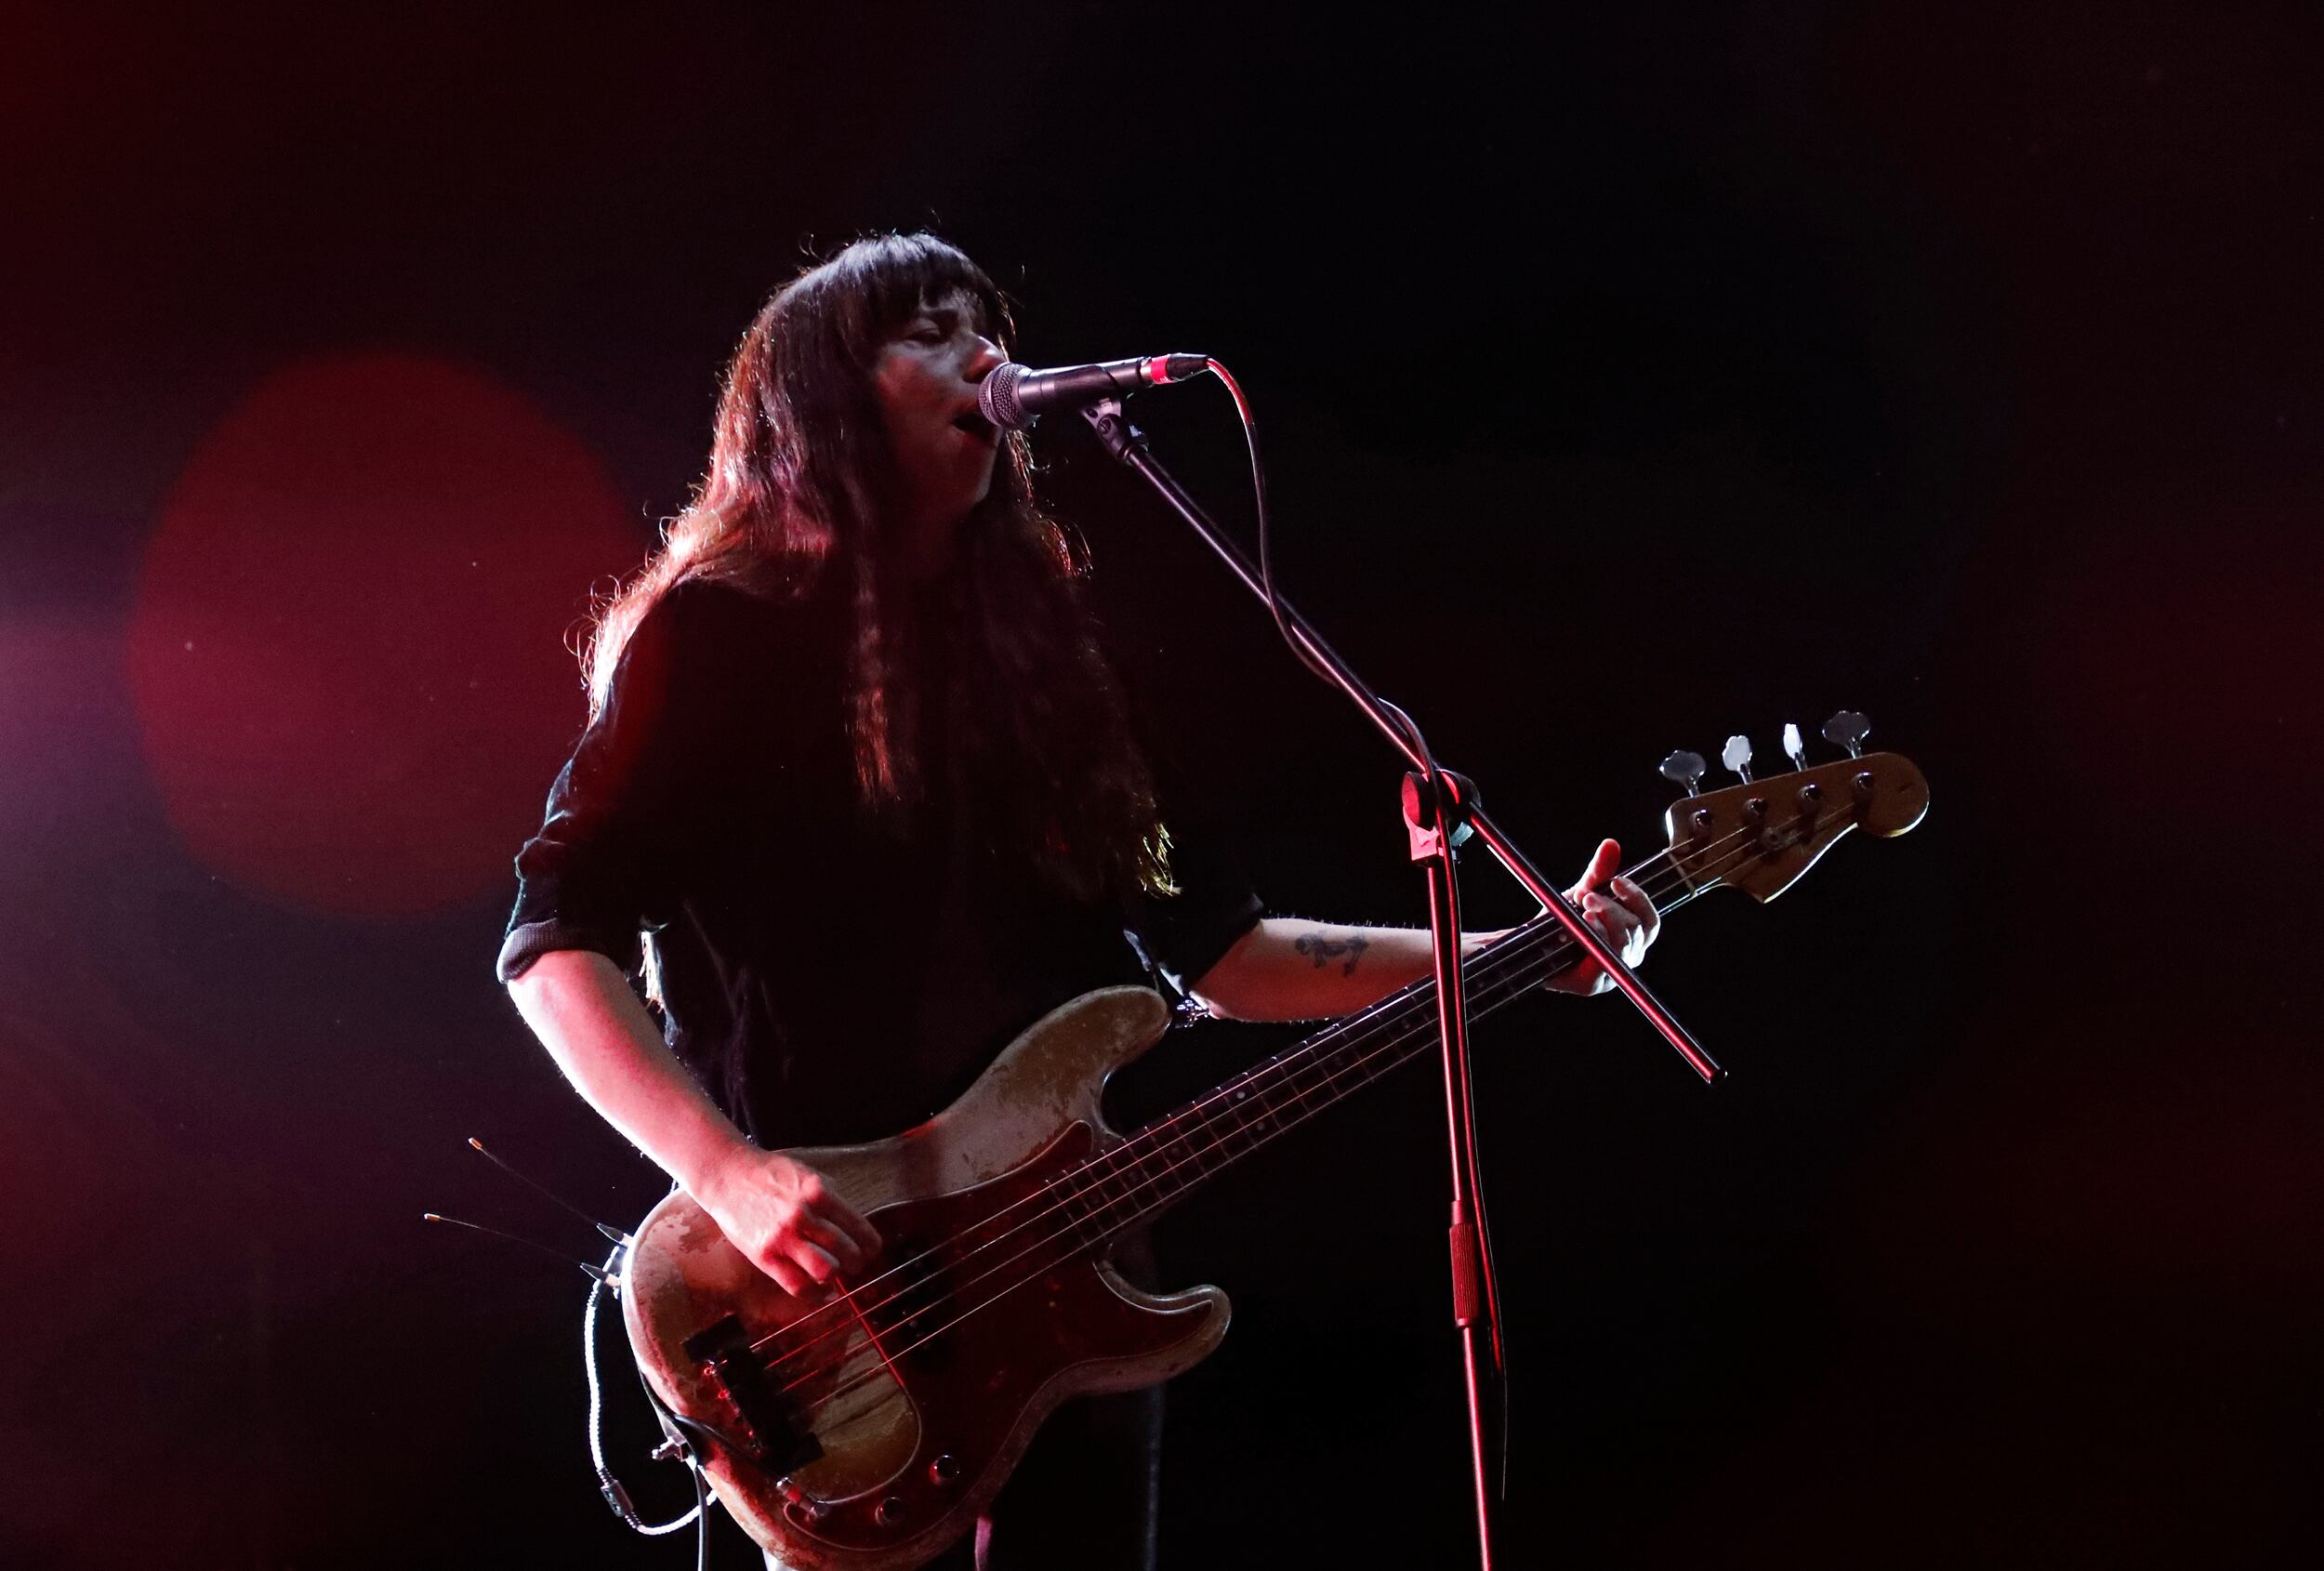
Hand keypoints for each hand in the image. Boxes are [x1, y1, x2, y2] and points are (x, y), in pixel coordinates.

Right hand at [694, 1146, 882, 1298]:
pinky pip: (797, 1285)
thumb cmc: (771, 1175)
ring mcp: (783, 1237)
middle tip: (854, 1264)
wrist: (728, 1176)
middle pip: (847, 1252)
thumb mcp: (808, 1175)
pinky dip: (814, 1293)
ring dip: (836, 1276)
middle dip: (856, 1262)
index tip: (872, 1250)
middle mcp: (804, 1215)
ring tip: (835, 1273)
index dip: (870, 1245)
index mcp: (819, 1192)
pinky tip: (819, 1290)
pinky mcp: (765, 1256)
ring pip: (826, 1271)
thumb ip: (832, 1200)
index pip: (859, 1228)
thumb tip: (855, 1227)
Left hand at [1541, 838, 1660, 995]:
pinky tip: (1583, 923)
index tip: (1617, 881)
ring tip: (1583, 904)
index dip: (1638, 899)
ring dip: (1605, 919)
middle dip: (1613, 907)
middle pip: (1637, 931)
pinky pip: (1603, 960)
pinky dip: (1596, 937)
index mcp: (1632, 939)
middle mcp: (1627, 958)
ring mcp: (1612, 975)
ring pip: (1624, 944)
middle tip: (1587, 895)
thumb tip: (1611, 844)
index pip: (1651, 921)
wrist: (1528, 943)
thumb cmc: (1560, 921)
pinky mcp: (1593, 985)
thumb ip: (1599, 872)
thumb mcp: (1582, 892)